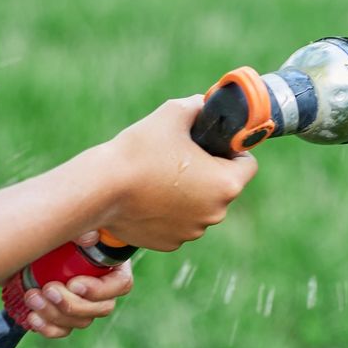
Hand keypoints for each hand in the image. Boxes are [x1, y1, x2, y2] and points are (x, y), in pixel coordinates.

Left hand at [22, 233, 133, 338]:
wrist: (19, 243)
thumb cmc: (48, 229)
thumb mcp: (64, 224)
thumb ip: (78, 228)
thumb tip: (89, 238)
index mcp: (111, 264)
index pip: (120, 285)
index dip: (100, 290)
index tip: (74, 283)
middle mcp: (101, 287)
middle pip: (102, 309)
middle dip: (73, 304)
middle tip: (48, 289)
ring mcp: (83, 303)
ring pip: (81, 321)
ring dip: (55, 314)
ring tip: (32, 296)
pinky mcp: (63, 314)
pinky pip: (63, 330)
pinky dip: (48, 328)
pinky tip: (32, 317)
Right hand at [100, 95, 257, 250]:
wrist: (99, 189)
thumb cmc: (139, 150)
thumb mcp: (173, 113)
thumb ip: (198, 106)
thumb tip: (205, 104)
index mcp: (226, 184)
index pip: (247, 164)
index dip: (232, 150)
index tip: (210, 144)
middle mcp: (216, 213)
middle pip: (223, 186)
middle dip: (208, 171)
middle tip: (179, 157)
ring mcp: (192, 232)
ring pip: (200, 206)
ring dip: (189, 193)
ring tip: (159, 176)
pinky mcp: (170, 243)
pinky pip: (179, 223)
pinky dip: (169, 211)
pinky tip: (147, 196)